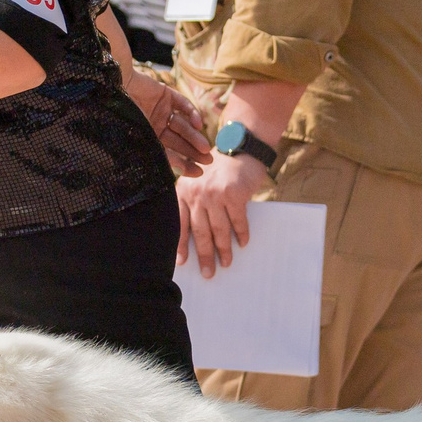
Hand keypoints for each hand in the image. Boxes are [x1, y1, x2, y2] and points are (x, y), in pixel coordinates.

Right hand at [123, 68, 212, 177]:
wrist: (111, 86)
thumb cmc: (119, 115)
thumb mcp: (137, 138)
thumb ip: (155, 153)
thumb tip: (173, 173)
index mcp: (145, 137)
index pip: (168, 154)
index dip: (184, 164)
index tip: (199, 173)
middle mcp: (154, 124)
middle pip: (179, 141)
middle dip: (193, 151)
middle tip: (208, 160)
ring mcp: (161, 109)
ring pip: (183, 125)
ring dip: (194, 136)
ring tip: (205, 147)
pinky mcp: (165, 94)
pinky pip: (183, 105)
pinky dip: (192, 113)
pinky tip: (198, 124)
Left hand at [175, 150, 265, 276]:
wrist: (240, 147)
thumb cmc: (219, 168)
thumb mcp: (198, 181)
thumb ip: (194, 202)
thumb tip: (197, 235)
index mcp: (184, 192)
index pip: (180, 224)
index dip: (181, 245)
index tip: (182, 263)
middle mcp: (196, 194)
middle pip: (200, 232)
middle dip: (204, 256)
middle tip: (208, 273)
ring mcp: (215, 194)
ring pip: (219, 230)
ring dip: (224, 250)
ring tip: (226, 263)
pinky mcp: (233, 194)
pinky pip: (238, 221)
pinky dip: (241, 234)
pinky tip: (242, 243)